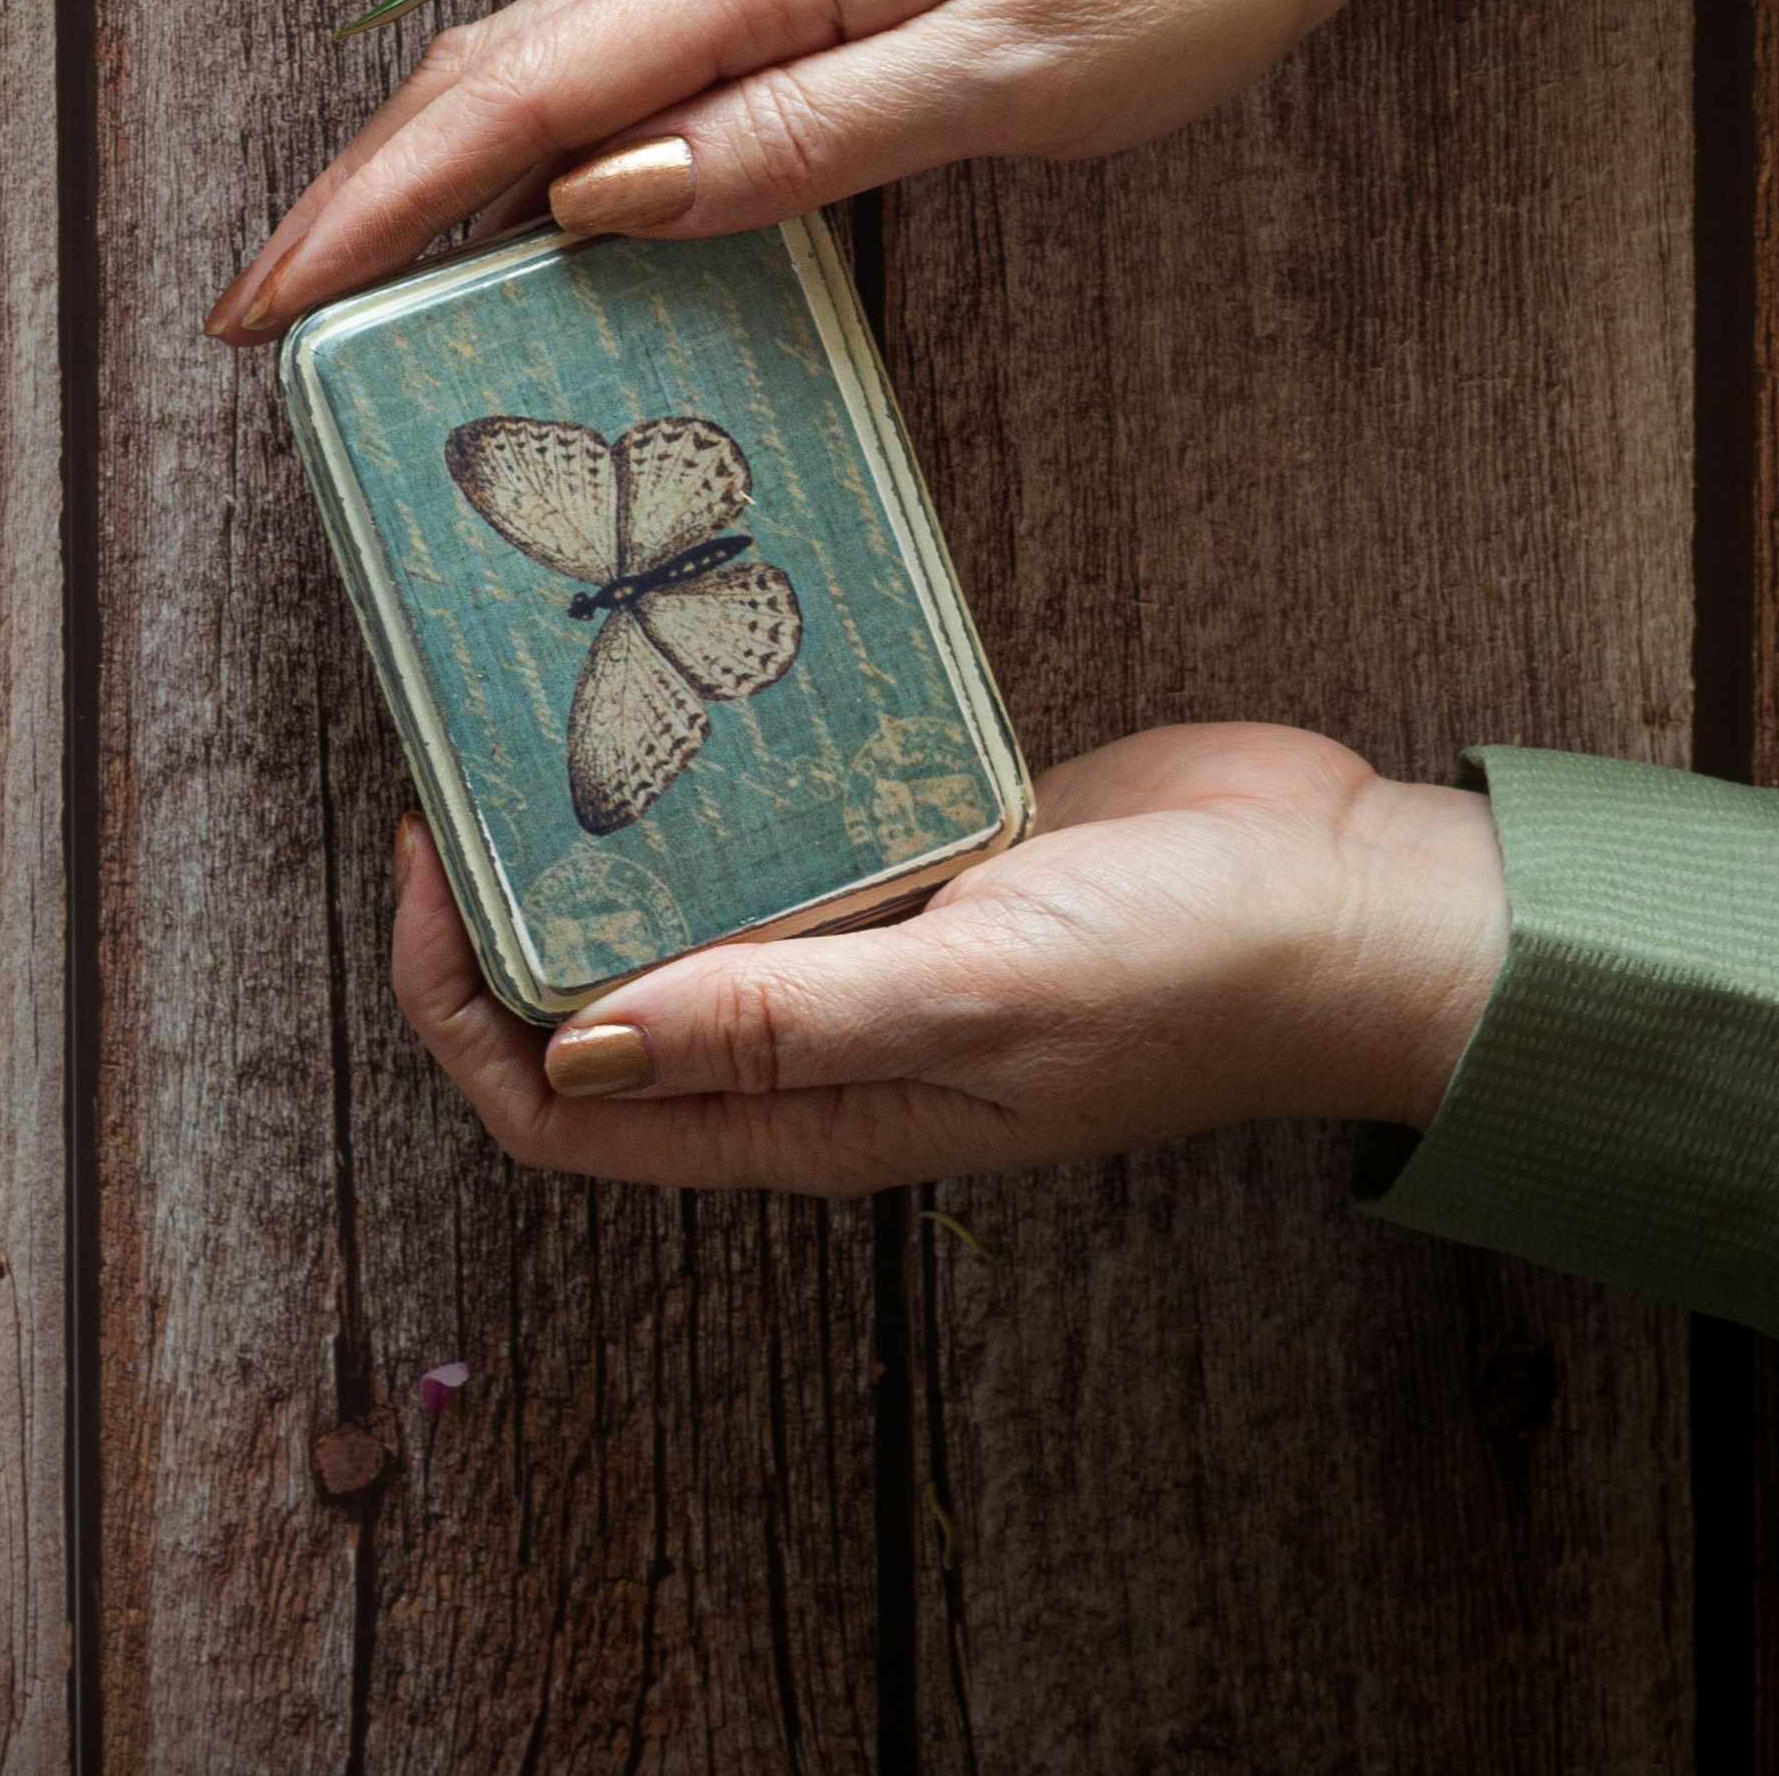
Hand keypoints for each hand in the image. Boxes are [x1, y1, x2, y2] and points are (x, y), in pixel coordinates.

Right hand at [210, 0, 1500, 337]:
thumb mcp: (1009, 72)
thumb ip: (804, 131)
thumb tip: (599, 196)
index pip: (526, 87)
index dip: (384, 193)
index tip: (274, 296)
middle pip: (503, 66)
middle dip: (367, 187)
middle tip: (263, 321)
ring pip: (555, 65)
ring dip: (436, 168)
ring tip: (351, 289)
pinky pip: (633, 74)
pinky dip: (537, 148)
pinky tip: (528, 226)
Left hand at [389, 724, 1508, 1196]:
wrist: (1349, 899)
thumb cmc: (1190, 974)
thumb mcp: (979, 997)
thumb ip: (782, 1021)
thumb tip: (573, 1042)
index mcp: (808, 1119)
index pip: (559, 1104)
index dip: (457, 998)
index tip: (429, 850)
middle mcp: (813, 1044)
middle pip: (586, 998)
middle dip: (493, 893)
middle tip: (455, 741)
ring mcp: (864, 945)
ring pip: (672, 901)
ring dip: (592, 818)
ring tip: (540, 684)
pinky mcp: (916, 851)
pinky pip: (771, 822)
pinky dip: (710, 761)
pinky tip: (686, 660)